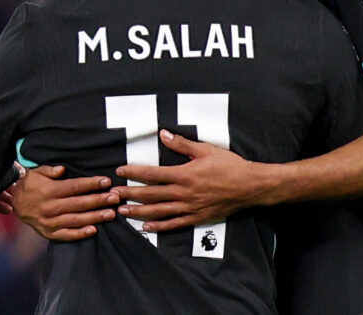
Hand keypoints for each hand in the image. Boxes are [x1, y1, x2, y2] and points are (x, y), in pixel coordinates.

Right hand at [6, 165, 119, 240]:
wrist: (16, 203)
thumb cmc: (30, 185)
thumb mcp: (36, 172)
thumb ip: (49, 170)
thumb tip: (62, 169)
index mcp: (48, 191)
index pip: (74, 187)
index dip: (91, 184)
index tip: (106, 181)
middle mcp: (50, 207)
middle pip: (79, 204)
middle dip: (99, 200)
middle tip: (115, 197)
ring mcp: (49, 222)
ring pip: (76, 220)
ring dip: (95, 217)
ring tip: (110, 213)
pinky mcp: (49, 233)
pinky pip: (66, 235)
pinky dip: (80, 234)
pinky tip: (94, 230)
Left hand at [113, 129, 267, 231]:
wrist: (249, 186)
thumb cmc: (229, 166)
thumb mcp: (205, 150)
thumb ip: (181, 144)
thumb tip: (163, 134)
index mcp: (184, 174)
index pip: (152, 174)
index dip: (134, 173)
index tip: (120, 172)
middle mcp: (184, 193)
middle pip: (150, 195)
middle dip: (130, 194)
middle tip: (113, 195)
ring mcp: (189, 207)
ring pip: (158, 211)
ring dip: (138, 212)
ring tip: (123, 212)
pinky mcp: (196, 218)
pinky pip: (174, 224)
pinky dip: (159, 226)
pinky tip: (146, 227)